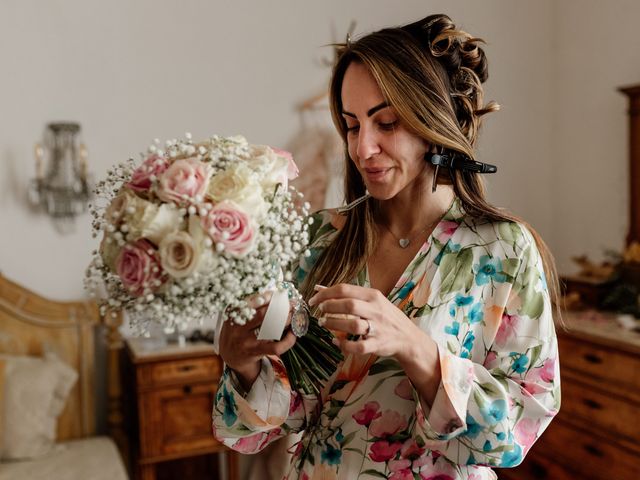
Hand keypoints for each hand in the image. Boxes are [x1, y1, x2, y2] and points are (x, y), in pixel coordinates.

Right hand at [218, 291, 296, 389]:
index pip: (252, 302)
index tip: (279, 294)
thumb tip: (276, 294)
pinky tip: (293, 333)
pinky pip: (276, 347)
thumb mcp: (238, 315)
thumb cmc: (238, 330)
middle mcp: (238, 327)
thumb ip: (252, 304)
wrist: (230, 355)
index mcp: (234, 313)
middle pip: (263, 314)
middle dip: (281, 307)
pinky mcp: (256, 352)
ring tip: (293, 315)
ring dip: (286, 320)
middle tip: (291, 304)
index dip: (268, 297)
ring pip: (271, 329)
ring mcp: (247, 341)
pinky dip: (288, 340)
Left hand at [308, 284, 423, 359]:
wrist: (408, 337)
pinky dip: (345, 345)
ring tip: (324, 323)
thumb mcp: (370, 300)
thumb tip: (319, 288)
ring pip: (353, 325)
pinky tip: (336, 342)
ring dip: (334, 324)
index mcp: (373, 295)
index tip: (314, 299)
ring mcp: (378, 328)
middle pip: (349, 305)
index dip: (326, 293)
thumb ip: (346, 295)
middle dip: (330, 307)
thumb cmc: (385, 316)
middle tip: (320, 311)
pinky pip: (359, 347)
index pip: (346, 289)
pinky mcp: (378, 345)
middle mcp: (376, 310)